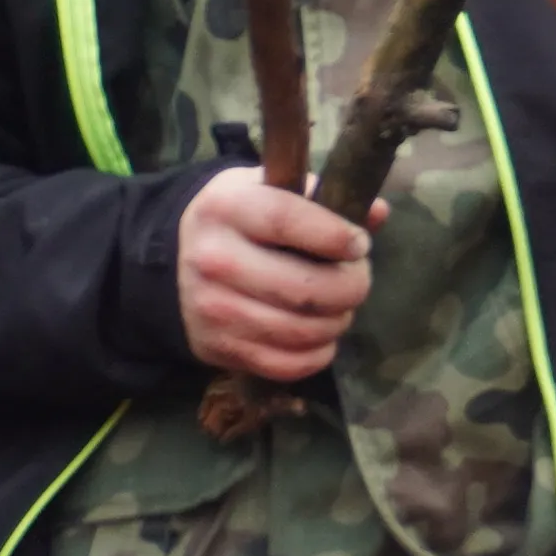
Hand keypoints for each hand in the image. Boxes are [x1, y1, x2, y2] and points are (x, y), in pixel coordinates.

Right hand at [177, 170, 372, 382]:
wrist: (177, 262)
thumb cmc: (241, 221)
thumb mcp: (270, 190)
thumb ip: (322, 197)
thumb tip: (379, 213)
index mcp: (227, 208)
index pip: (288, 221)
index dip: (336, 236)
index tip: (359, 245)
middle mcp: (213, 259)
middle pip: (305, 289)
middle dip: (351, 287)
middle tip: (356, 280)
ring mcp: (212, 308)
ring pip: (303, 330)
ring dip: (337, 322)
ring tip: (337, 306)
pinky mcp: (217, 347)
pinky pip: (288, 364)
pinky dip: (317, 353)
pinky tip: (319, 334)